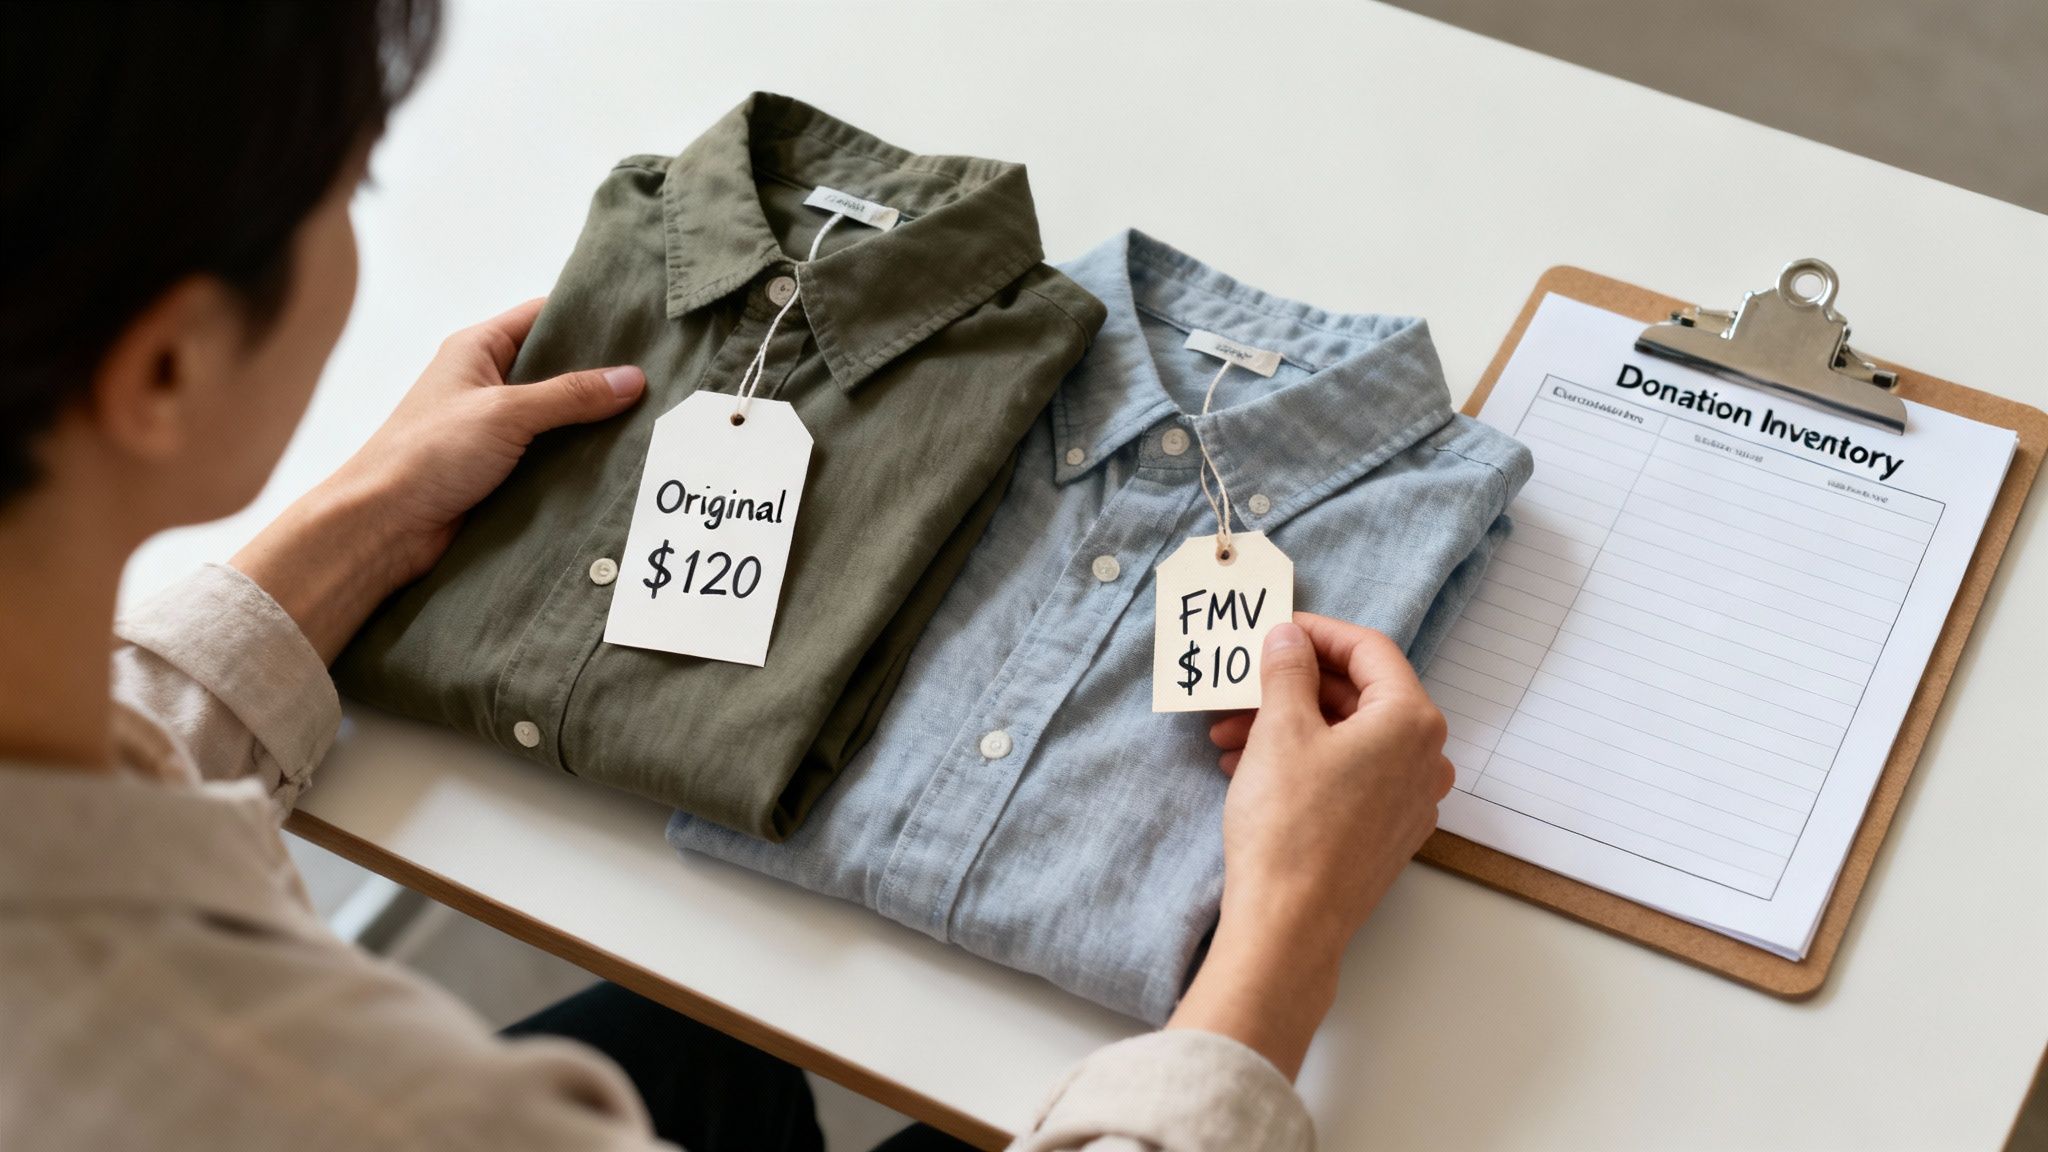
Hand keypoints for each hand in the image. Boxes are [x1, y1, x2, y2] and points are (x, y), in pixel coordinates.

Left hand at [232, 299, 644, 660]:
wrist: (384, 526)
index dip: (590, 318)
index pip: (543, 316)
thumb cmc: (428, 454)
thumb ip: (570, 395)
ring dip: (593, 422)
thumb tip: (632, 379)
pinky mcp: (501, 467)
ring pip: (557, 415)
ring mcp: (494, 427)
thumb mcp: (506, 413)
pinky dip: (579, 456)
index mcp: (477, 349)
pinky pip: (550, 453)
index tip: (641, 325)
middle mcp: (486, 382)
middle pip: (556, 367)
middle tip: (660, 376)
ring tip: (652, 417)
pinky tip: (619, 459)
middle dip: (601, 375)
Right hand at [1165, 613, 1452, 1078]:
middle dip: (1294, 687)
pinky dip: (1305, 761)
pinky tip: (1250, 767)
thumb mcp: (1279, 730)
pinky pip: (1350, 776)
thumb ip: (1287, 670)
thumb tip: (1290, 639)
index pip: (1369, 651)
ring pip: (1348, 739)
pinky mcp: (1387, 833)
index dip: (1318, 633)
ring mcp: (1409, 801)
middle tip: (1244, 684)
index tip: (1277, 630)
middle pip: (1359, 696)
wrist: (1289, 924)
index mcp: (1411, 722)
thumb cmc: (1288, 826)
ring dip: (1290, 725)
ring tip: (1230, 736)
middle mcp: (1425, 759)